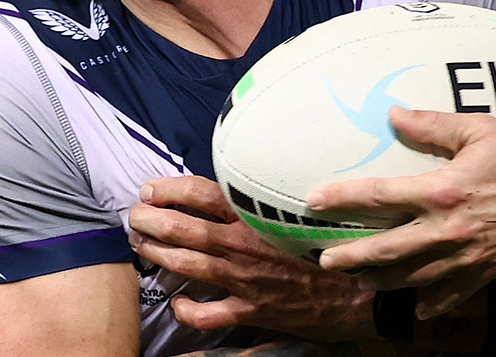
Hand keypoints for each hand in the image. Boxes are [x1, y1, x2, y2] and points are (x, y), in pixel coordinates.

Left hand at [127, 175, 374, 341]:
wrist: (361, 290)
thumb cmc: (330, 243)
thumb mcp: (299, 209)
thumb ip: (265, 198)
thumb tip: (234, 182)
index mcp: (257, 214)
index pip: (201, 192)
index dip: (169, 189)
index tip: (150, 189)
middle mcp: (245, 245)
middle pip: (184, 228)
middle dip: (151, 220)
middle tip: (134, 216)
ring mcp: (245, 281)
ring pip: (187, 266)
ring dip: (157, 255)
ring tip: (139, 246)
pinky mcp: (251, 311)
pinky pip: (208, 313)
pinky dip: (187, 308)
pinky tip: (177, 302)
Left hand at [307, 107, 495, 317]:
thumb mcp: (481, 129)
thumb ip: (433, 124)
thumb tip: (393, 113)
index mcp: (444, 189)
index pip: (381, 195)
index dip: (343, 197)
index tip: (313, 199)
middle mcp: (449, 229)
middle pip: (387, 250)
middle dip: (351, 258)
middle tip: (322, 260)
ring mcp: (467, 256)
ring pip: (412, 278)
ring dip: (380, 281)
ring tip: (355, 281)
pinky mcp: (486, 272)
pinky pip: (451, 295)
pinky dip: (430, 304)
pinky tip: (414, 306)